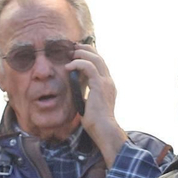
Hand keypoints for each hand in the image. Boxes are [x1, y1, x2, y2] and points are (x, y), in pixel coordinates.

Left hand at [67, 43, 125, 164]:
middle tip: (72, 48)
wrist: (103, 129)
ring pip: (95, 58)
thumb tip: (75, 88)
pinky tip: (68, 67)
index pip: (100, 63)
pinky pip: (89, 67)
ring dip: (81, 54)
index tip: (76, 53)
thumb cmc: (95, 121)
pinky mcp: (99, 85)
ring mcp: (106, 82)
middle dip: (85, 49)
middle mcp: (109, 81)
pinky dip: (78, 63)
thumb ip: (86, 93)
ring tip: (70, 54)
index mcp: (108, 85)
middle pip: (99, 57)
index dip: (89, 55)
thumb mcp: (89, 103)